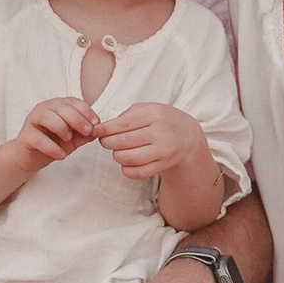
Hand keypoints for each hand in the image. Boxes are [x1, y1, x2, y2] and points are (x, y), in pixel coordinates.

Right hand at [12, 96, 100, 174]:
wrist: (32, 158)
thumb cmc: (52, 144)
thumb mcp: (73, 139)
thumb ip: (84, 134)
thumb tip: (98, 130)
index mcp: (57, 106)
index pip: (73, 102)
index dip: (86, 111)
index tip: (96, 123)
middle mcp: (44, 109)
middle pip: (61, 108)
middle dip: (77, 119)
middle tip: (87, 131)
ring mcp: (33, 121)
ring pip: (47, 117)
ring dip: (62, 127)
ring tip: (69, 140)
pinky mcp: (26, 135)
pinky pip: (38, 138)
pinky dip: (52, 147)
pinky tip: (61, 155)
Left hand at [95, 100, 210, 189]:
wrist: (188, 137)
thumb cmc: (162, 120)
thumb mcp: (148, 109)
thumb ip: (126, 115)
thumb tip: (102, 128)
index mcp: (154, 114)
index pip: (123, 124)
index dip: (105, 129)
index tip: (95, 131)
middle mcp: (160, 132)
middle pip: (123, 142)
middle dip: (108, 143)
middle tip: (105, 141)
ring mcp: (163, 151)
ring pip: (128, 158)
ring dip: (117, 156)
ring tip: (117, 151)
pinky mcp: (163, 165)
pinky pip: (137, 173)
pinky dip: (126, 170)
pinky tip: (126, 163)